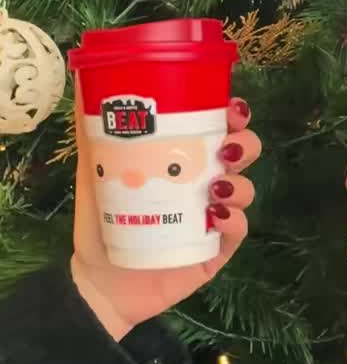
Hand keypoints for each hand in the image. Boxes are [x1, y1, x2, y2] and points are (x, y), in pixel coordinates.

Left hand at [72, 81, 260, 340]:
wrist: (99, 282)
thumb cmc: (101, 224)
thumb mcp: (94, 174)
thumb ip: (92, 134)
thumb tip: (82, 81)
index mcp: (185, 161)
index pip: (219, 128)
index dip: (233, 115)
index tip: (231, 107)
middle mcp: (205, 183)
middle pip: (243, 154)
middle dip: (245, 144)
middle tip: (228, 147)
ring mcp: (215, 217)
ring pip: (247, 190)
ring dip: (240, 183)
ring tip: (217, 187)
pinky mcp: (217, 250)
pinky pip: (239, 231)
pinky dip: (235, 220)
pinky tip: (217, 216)